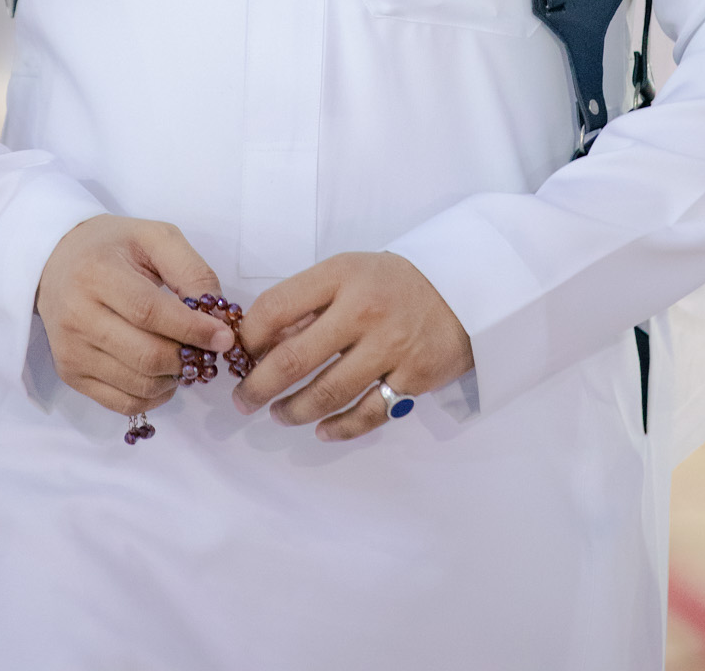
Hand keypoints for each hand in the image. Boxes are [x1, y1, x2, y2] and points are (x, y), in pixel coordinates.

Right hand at [35, 216, 234, 416]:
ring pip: (138, 384)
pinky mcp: (71, 375)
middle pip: (145, 355)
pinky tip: (164, 374)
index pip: (149, 312)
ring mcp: (71, 351)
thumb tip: (217, 316)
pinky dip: (154, 396)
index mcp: (96, 274)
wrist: (56, 261)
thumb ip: (191, 269)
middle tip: (209, 351)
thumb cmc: (113, 247)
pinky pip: (123, 403)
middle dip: (189, 358)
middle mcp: (78, 316)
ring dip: (175, 378)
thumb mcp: (154, 238)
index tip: (224, 337)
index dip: (191, 329)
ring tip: (186, 357)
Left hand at [235, 251, 472, 441]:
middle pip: (295, 359)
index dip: (249, 337)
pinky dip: (339, 428)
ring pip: (327, 393)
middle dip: (259, 386)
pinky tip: (321, 430)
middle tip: (243, 401)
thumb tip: (262, 345)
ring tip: (278, 414)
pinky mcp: (413, 378)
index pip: (277, 307)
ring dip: (293, 410)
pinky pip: (367, 414)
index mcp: (341, 276)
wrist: (464, 290)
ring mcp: (391, 347)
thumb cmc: (392, 283)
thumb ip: (310, 304)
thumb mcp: (349, 273)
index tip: (240, 354)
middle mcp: (363, 311)